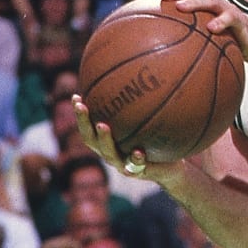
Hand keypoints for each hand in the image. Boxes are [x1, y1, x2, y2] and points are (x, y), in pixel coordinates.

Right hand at [74, 95, 190, 185]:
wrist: (171, 168)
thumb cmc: (157, 142)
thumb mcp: (150, 121)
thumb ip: (142, 106)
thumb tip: (142, 74)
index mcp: (108, 142)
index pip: (88, 127)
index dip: (80, 114)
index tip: (76, 96)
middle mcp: (111, 153)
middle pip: (90, 139)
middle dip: (84, 122)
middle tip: (83, 106)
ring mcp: (123, 165)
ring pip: (109, 154)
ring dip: (104, 139)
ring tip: (103, 126)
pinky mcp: (140, 173)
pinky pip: (136, 167)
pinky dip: (135, 159)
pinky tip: (138, 151)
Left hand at [155, 0, 247, 62]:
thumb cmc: (232, 44)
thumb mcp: (209, 43)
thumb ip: (192, 43)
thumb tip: (163, 57)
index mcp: (205, 8)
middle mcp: (215, 5)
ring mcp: (228, 11)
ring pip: (210, 1)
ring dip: (195, 2)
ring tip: (181, 7)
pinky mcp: (241, 21)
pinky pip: (230, 19)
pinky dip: (221, 22)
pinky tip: (211, 28)